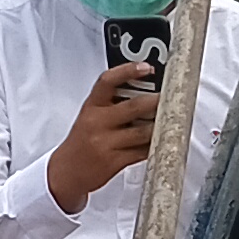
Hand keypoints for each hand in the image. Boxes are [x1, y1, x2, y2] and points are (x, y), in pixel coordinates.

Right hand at [43, 61, 160, 214]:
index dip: (128, 71)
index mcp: (92, 106)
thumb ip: (112, 103)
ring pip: (143, 132)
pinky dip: (156, 145)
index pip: (108, 81)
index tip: (147, 67)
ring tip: (172, 119)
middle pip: (134, 107)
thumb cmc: (82, 140)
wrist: (66, 171)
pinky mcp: (115, 161)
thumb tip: (146, 89)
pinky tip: (162, 140)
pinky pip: (143, 152)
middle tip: (171, 97)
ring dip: (161, 125)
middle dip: (157, 101)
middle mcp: (98, 122)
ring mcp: (106, 143)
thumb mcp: (90, 115)